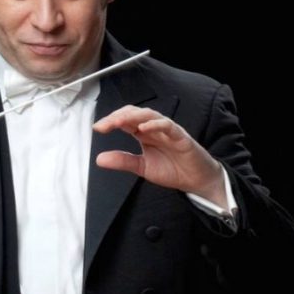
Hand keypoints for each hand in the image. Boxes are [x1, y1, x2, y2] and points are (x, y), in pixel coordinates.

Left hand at [93, 106, 226, 206]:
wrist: (196, 180)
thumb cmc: (172, 169)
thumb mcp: (142, 167)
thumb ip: (123, 161)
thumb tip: (100, 159)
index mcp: (144, 133)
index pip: (125, 120)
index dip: (111, 121)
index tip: (97, 128)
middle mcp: (155, 128)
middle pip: (135, 114)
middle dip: (118, 117)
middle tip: (103, 125)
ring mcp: (168, 131)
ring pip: (150, 115)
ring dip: (133, 117)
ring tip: (119, 121)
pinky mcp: (181, 137)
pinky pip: (168, 126)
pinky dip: (156, 125)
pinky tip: (144, 128)